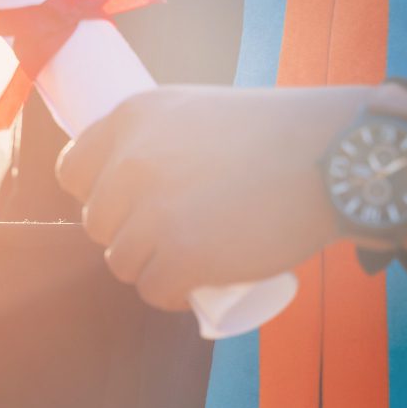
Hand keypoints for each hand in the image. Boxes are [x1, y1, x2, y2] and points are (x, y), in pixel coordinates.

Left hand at [56, 85, 372, 310]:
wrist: (334, 155)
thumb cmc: (275, 133)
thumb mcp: (197, 111)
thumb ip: (158, 138)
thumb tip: (126, 179)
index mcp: (130, 118)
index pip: (72, 171)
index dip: (95, 194)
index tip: (122, 206)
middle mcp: (131, 163)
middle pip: (98, 224)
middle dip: (126, 235)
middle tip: (168, 236)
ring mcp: (154, 212)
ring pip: (121, 262)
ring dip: (148, 267)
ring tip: (186, 260)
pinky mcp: (182, 256)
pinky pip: (152, 291)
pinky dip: (169, 296)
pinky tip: (189, 287)